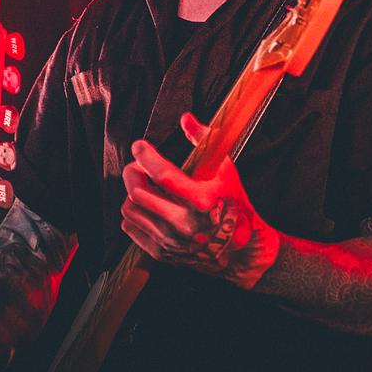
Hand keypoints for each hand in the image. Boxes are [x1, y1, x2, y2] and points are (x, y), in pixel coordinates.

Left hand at [120, 113, 280, 289]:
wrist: (241, 250)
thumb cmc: (233, 202)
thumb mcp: (226, 169)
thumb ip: (206, 139)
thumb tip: (185, 118)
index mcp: (201, 200)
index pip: (162, 174)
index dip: (146, 156)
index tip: (139, 145)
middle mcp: (184, 223)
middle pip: (138, 193)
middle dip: (132, 172)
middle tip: (138, 165)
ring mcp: (172, 240)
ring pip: (130, 210)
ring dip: (132, 192)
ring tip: (143, 185)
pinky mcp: (163, 252)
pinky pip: (130, 228)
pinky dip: (133, 212)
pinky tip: (145, 205)